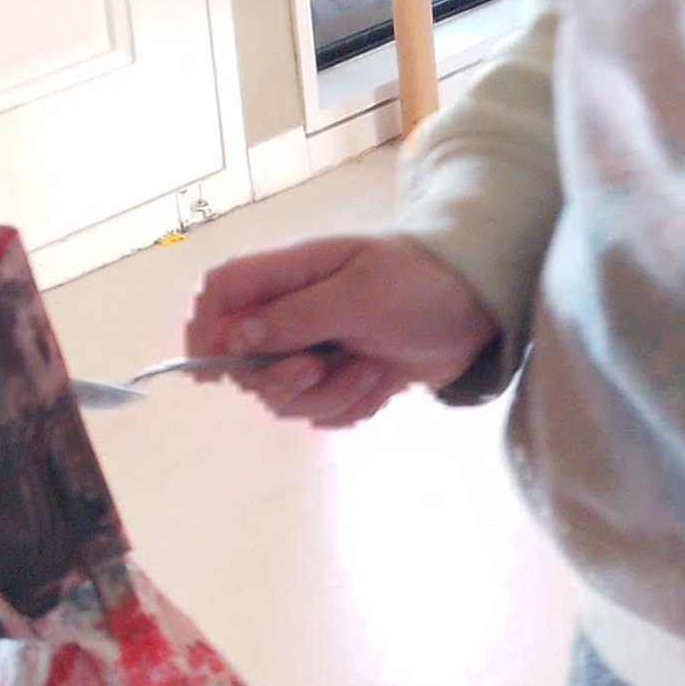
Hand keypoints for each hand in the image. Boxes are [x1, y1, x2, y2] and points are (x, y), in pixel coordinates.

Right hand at [184, 234, 498, 429]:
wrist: (481, 308)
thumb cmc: (421, 282)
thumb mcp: (359, 296)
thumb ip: (296, 317)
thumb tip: (236, 336)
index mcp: (289, 274)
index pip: (219, 294)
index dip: (204, 330)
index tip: (212, 370)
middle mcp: (294, 312)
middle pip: (245, 361)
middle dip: (282, 379)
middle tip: (320, 367)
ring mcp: (318, 346)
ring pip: (285, 396)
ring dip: (328, 396)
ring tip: (373, 370)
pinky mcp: (343, 376)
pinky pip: (323, 411)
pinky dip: (352, 406)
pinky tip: (383, 383)